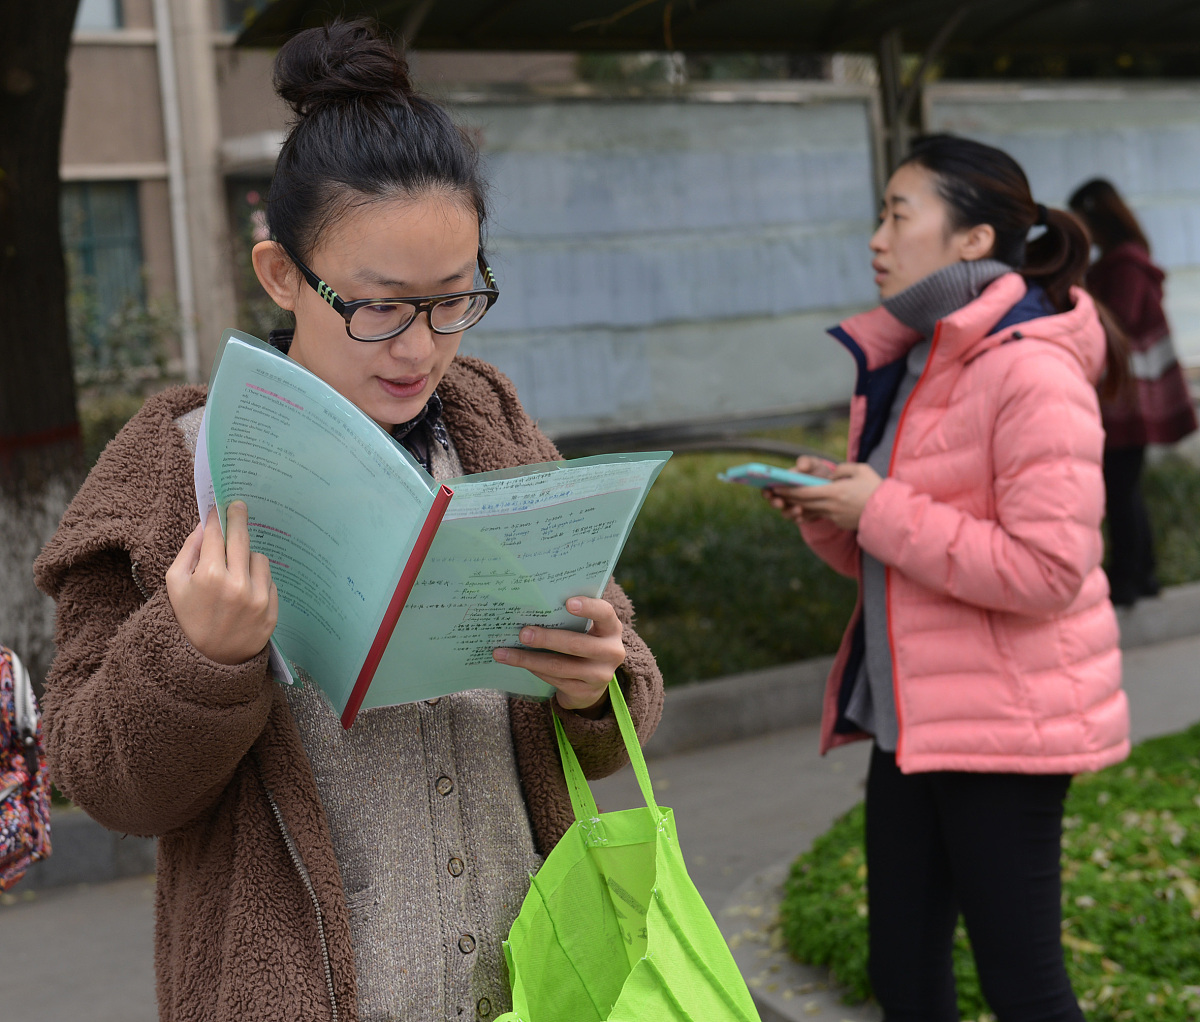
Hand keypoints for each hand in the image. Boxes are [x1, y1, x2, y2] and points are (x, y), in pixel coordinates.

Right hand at [165, 503, 278, 664]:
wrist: (209, 662)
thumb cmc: (187, 619)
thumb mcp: (175, 585)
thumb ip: (189, 552)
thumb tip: (206, 525)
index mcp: (211, 576)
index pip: (217, 534)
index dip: (217, 518)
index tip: (219, 506)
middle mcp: (238, 585)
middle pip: (242, 538)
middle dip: (238, 519)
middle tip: (238, 506)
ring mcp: (259, 598)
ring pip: (259, 558)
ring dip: (247, 558)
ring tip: (233, 573)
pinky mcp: (272, 611)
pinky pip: (269, 580)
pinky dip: (258, 580)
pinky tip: (244, 592)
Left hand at [492, 596, 624, 716]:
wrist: (593, 682)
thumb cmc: (583, 642)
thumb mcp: (585, 629)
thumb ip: (570, 618)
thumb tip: (532, 605)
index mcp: (611, 629)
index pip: (605, 613)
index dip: (588, 607)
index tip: (567, 603)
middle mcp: (611, 652)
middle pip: (576, 644)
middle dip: (546, 638)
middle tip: (522, 633)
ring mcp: (600, 675)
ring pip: (560, 667)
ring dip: (529, 659)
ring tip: (504, 653)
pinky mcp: (586, 692)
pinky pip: (555, 680)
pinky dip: (535, 670)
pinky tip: (519, 664)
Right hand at [764, 455, 837, 523]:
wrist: (832, 486)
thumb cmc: (817, 472)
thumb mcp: (813, 464)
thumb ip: (806, 462)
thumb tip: (801, 466)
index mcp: (781, 483)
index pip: (767, 489)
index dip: (765, 491)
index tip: (769, 491)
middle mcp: (784, 497)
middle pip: (773, 502)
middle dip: (775, 503)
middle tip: (780, 502)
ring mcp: (792, 507)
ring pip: (786, 513)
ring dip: (790, 512)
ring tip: (799, 509)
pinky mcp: (802, 516)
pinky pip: (798, 519)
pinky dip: (800, 518)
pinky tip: (804, 516)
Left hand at [775, 462, 883, 530]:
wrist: (890, 513)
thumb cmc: (876, 488)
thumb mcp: (861, 470)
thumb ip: (842, 469)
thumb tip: (830, 475)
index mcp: (835, 493)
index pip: (805, 492)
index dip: (789, 489)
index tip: (777, 485)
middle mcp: (831, 506)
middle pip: (803, 502)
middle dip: (788, 497)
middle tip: (775, 492)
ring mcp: (834, 516)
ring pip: (810, 510)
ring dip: (797, 505)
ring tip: (786, 498)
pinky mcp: (839, 523)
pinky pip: (821, 515)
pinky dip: (812, 510)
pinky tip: (804, 507)